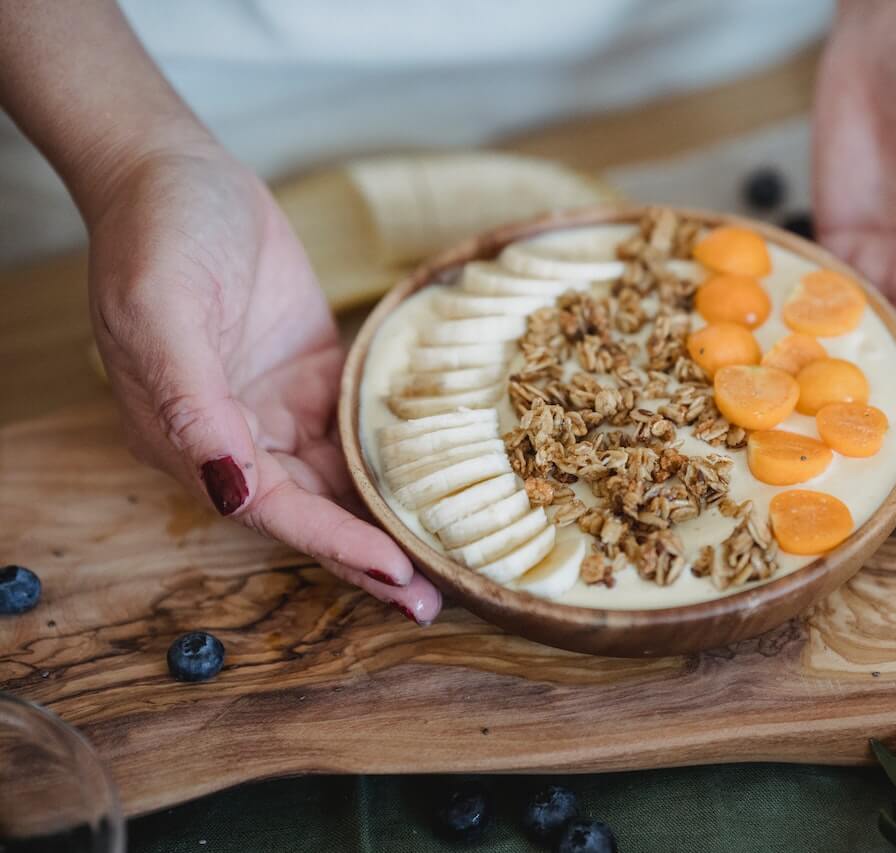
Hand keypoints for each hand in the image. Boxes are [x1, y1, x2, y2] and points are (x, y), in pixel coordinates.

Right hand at [86, 145, 440, 623]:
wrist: (178, 170)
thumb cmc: (159, 235)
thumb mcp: (162, 314)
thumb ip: (192, 404)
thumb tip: (227, 491)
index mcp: (189, 438)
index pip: (273, 511)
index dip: (333, 544)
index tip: (395, 573)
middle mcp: (236, 437)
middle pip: (313, 513)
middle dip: (369, 557)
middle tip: (432, 603)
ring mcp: (277, 408)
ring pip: (340, 480)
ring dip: (387, 518)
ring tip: (449, 558)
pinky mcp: (314, 377)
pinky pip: (358, 429)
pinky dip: (394, 457)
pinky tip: (441, 481)